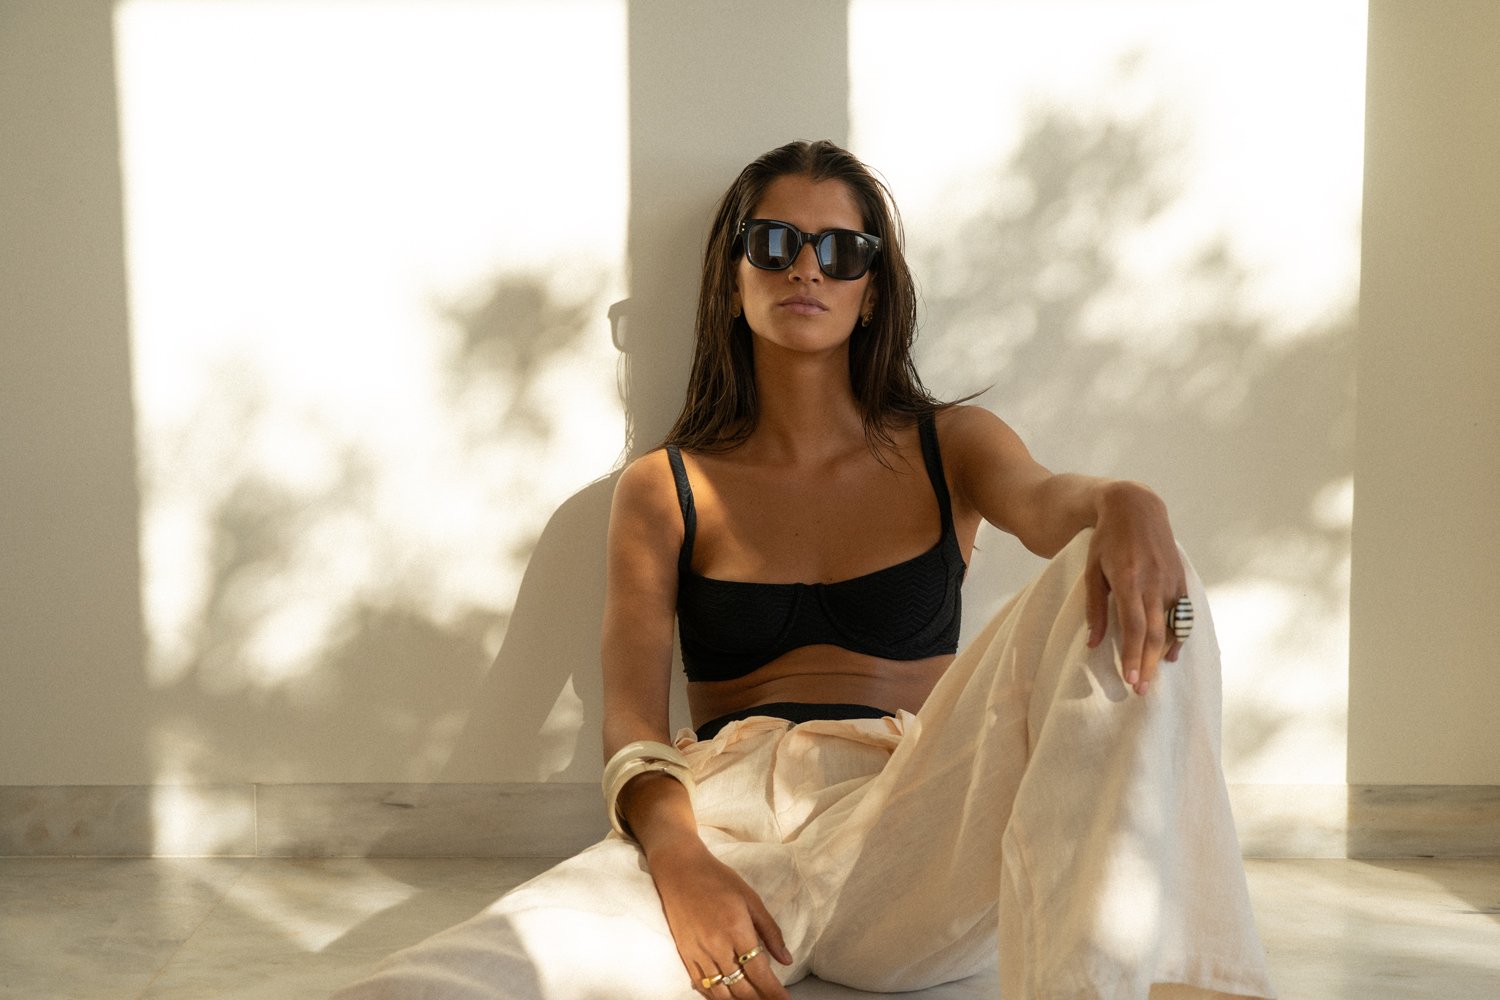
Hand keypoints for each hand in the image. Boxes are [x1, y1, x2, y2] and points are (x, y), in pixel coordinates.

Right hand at [646, 835, 793, 998]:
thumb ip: (770, 931)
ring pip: (722, 992)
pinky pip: (702, 985)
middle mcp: (717, 946)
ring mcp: (699, 953)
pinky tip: (729, 998)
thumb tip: (786, 960)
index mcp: (737, 929)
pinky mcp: (685, 955)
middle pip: (742, 988)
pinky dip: (717, 996)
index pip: (760, 972)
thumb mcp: (751, 898)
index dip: (774, 992)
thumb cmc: (718, 879)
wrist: (680, 871)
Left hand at [1083, 482, 1186, 695]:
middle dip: (1146, 663)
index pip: (1133, 626)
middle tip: (1140, 691)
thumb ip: (1094, 608)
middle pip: (1153, 632)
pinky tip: (1170, 654)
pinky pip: (1182, 614)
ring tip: (1152, 677)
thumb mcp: (1091, 570)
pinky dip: (1177, 636)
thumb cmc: (1106, 541)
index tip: (1129, 679)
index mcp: (1128, 579)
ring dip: (1161, 654)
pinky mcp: (1180, 578)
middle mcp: (1153, 582)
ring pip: (1170, 626)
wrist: (1136, 507)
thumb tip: (1093, 644)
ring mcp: (1170, 580)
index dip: (1131, 655)